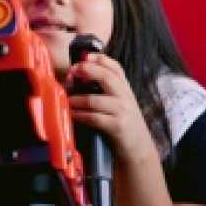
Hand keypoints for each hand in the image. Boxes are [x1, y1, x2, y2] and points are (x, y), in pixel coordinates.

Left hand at [65, 52, 159, 168]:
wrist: (138, 147)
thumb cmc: (124, 124)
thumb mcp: (120, 103)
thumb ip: (106, 90)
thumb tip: (79, 80)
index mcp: (125, 88)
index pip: (115, 67)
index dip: (99, 59)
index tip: (84, 57)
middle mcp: (125, 97)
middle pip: (106, 77)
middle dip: (86, 71)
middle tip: (71, 73)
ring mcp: (122, 111)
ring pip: (95, 100)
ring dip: (76, 99)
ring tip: (67, 100)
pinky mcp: (117, 127)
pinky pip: (94, 118)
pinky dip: (80, 115)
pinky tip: (73, 115)